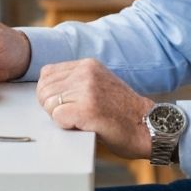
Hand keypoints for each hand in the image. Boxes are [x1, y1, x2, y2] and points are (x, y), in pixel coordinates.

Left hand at [35, 58, 154, 160]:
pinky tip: (84, 125)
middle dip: (52, 107)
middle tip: (72, 115)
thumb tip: (45, 88)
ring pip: (49, 104)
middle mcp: (86, 73)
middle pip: (44, 90)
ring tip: (81, 120)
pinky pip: (57, 118)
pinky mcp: (87, 109)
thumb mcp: (99, 83)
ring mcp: (87, 90)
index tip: (65, 103)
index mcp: (87, 65)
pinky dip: (66, 126)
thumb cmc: (122, 111)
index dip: (50, 93)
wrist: (146, 126)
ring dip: (60, 117)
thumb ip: (75, 80)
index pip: (46, 74)